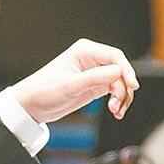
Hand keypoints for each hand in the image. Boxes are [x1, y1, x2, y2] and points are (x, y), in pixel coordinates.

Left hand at [10, 39, 138, 123]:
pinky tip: (116, 112)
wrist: (32, 105)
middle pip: (121, 70)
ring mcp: (95, 73)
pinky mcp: (95, 86)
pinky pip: (115, 91)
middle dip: (123, 89)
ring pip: (120, 82)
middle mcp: (92, 59)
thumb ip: (95, 78)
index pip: (115, 56)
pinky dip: (118, 101)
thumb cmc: (44, 90)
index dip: (126, 71)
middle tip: (116, 105)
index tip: (132, 86)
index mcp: (85, 50)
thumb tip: (119, 72)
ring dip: (122, 97)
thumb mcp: (70, 85)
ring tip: (116, 112)